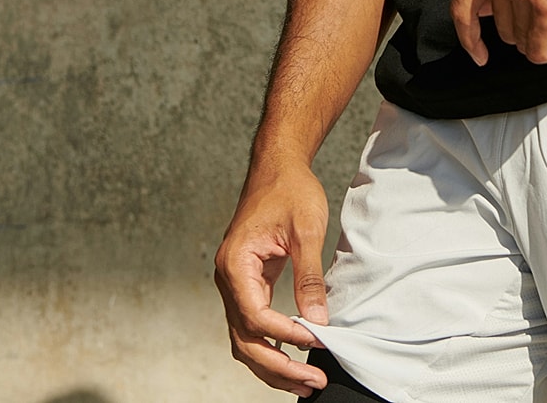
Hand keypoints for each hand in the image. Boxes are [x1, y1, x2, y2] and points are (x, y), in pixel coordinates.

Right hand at [214, 162, 331, 395]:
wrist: (278, 166)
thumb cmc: (290, 190)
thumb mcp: (306, 229)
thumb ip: (309, 277)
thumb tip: (318, 321)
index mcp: (236, 264)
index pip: (254, 315)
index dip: (284, 334)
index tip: (315, 341)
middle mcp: (228, 279)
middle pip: (244, 339)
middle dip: (277, 366)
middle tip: (312, 382)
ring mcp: (234, 284)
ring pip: (245, 339)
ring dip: (273, 363)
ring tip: (305, 382)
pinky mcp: (247, 284)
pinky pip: (253, 324)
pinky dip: (271, 345)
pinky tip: (294, 356)